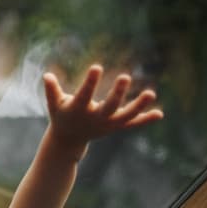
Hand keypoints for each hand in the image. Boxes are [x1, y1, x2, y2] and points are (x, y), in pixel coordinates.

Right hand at [43, 64, 162, 148]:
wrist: (68, 140)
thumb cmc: (61, 116)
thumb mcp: (54, 104)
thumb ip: (51, 91)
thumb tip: (47, 75)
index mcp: (78, 110)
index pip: (85, 95)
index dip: (90, 82)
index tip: (97, 67)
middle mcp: (95, 118)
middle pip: (109, 107)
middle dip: (117, 93)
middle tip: (125, 76)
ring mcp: (107, 124)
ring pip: (126, 116)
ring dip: (139, 106)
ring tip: (151, 93)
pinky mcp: (115, 127)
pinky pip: (132, 124)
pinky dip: (145, 120)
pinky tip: (159, 114)